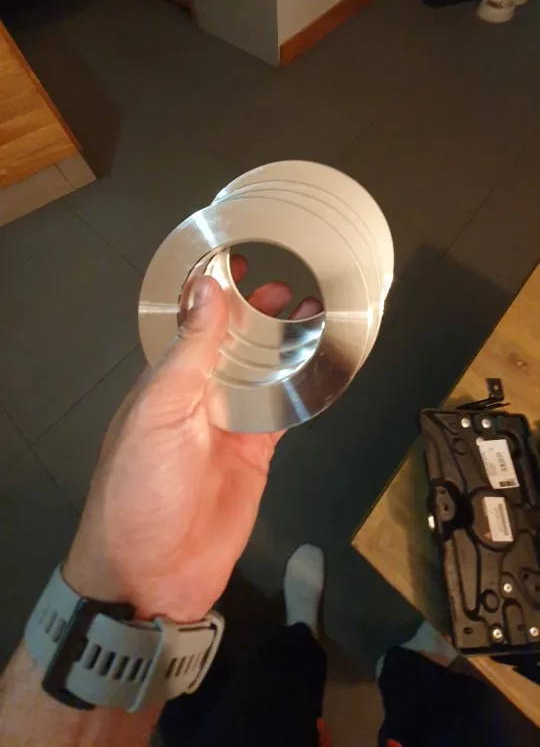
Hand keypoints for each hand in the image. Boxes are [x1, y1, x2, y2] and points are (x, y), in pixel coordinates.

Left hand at [64, 257, 319, 622]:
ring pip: (264, 374)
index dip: (215, 294)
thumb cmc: (143, 485)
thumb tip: (207, 289)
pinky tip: (323, 364)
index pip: (194, 325)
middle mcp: (200, 396)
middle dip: (258, 315)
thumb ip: (191, 353)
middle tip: (290, 286)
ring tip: (314, 313)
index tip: (241, 261)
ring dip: (285, 346)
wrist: (152, 572)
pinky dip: (303, 388)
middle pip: (235, 346)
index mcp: (167, 381)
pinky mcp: (257, 453)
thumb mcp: (160, 411)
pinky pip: (284, 412)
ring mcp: (231, 425)